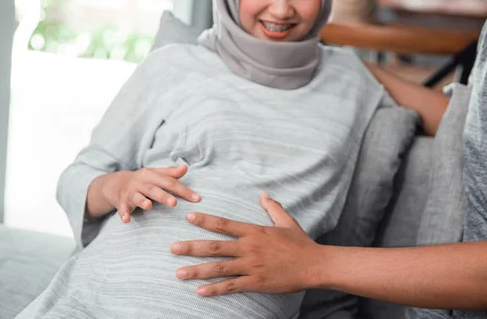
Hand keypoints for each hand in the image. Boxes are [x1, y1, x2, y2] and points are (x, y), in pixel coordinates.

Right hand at [95, 165, 200, 222]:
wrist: (116, 184)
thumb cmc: (142, 180)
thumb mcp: (155, 174)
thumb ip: (171, 173)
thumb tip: (186, 167)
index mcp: (151, 175)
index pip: (170, 182)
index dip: (183, 190)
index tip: (196, 199)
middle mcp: (141, 183)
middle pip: (154, 189)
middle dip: (163, 196)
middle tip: (174, 203)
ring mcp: (130, 193)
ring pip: (137, 197)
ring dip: (142, 201)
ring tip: (149, 206)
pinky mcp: (122, 202)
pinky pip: (122, 209)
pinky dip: (123, 214)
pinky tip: (126, 220)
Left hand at [170, 192, 323, 295]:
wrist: (315, 264)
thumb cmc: (301, 243)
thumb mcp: (286, 221)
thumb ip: (272, 207)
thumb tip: (263, 194)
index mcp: (254, 232)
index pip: (224, 224)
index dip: (205, 220)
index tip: (188, 217)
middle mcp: (249, 248)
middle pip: (214, 247)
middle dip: (191, 247)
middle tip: (172, 248)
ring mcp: (251, 266)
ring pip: (218, 268)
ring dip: (197, 270)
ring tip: (179, 273)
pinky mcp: (256, 282)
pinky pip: (232, 286)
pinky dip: (215, 289)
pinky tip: (200, 291)